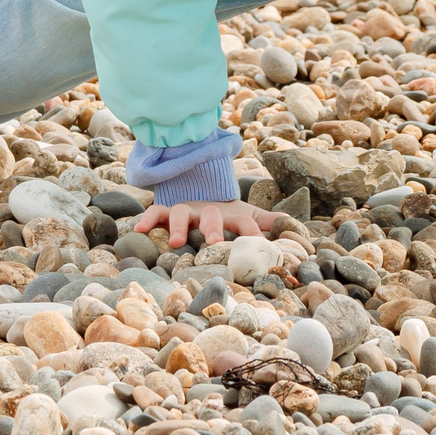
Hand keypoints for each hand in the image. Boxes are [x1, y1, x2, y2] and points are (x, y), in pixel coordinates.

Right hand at [134, 199, 274, 249]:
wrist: (200, 191)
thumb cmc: (226, 214)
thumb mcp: (248, 215)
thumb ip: (268, 222)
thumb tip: (296, 229)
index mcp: (230, 215)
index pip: (244, 222)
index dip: (253, 231)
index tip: (260, 242)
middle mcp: (208, 211)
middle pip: (211, 215)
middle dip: (213, 228)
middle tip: (213, 243)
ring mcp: (186, 210)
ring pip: (181, 212)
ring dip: (179, 226)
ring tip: (178, 242)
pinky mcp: (167, 212)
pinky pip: (155, 212)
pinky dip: (148, 219)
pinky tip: (138, 230)